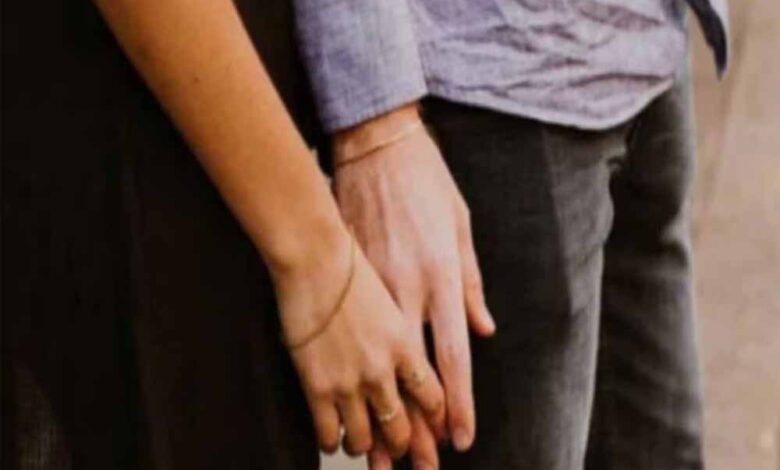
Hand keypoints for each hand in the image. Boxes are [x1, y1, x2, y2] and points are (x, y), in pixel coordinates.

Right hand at [332, 104, 495, 461]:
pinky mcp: (343, 275)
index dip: (458, 403)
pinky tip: (344, 403)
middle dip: (418, 426)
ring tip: (379, 458)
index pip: (454, 357)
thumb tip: (484, 328)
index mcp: (441, 277)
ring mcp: (370, 286)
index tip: (459, 438)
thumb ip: (471, 282)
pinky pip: (348, 335)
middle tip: (421, 467)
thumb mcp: (459, 226)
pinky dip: (348, 374)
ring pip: (376, 366)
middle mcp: (407, 291)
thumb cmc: (424, 182)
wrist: (373, 144)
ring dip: (380, 414)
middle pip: (414, 374)